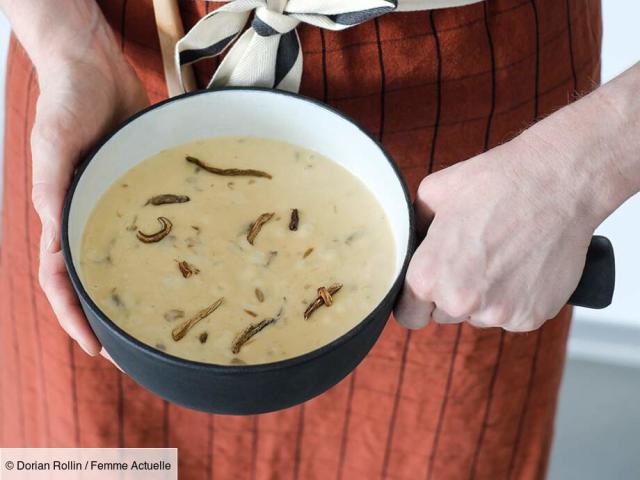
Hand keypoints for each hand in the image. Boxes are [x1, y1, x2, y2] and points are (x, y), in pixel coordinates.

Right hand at [30, 23, 147, 354]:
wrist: (95, 67)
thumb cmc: (67, 102)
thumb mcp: (53, 143)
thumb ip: (52, 186)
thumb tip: (54, 232)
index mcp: (60, 215)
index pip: (60, 280)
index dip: (74, 316)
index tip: (95, 348)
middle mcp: (88, 217)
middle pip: (95, 279)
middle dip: (110, 316)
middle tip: (139, 348)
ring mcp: (117, 206)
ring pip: (126, 258)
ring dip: (140, 289)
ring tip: (168, 319)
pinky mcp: (142, 189)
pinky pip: (155, 226)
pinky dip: (166, 249)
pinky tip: (191, 264)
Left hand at [394, 134, 598, 331]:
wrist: (558, 182)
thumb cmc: (496, 183)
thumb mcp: (433, 194)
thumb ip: (414, 229)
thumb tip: (410, 245)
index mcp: (429, 276)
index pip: (408, 315)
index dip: (415, 301)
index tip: (426, 289)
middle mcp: (461, 301)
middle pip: (444, 314)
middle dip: (451, 292)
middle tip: (472, 257)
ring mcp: (499, 313)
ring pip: (480, 315)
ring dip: (485, 296)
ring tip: (501, 256)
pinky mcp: (532, 316)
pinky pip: (512, 315)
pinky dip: (516, 298)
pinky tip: (523, 265)